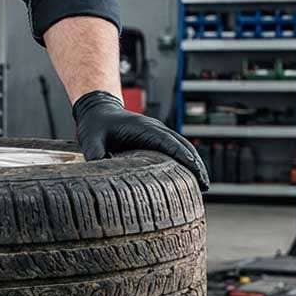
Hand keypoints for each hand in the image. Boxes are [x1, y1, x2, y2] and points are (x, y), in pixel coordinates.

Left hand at [73, 90, 209, 189]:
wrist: (98, 111)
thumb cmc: (95, 124)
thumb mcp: (90, 140)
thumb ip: (94, 155)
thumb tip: (99, 171)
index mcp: (142, 128)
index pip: (168, 142)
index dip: (182, 156)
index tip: (195, 170)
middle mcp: (154, 129)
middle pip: (182, 146)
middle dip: (195, 164)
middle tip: (205, 185)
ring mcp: (156, 134)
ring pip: (182, 147)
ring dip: (194, 163)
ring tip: (203, 185)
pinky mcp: (155, 140)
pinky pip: (175, 149)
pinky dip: (186, 161)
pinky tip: (190, 177)